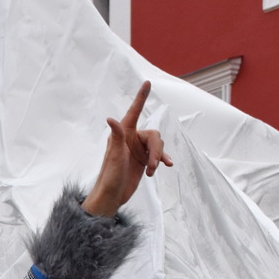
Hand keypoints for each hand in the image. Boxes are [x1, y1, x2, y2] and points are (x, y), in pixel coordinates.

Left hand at [83, 80, 171, 216]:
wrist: (112, 195)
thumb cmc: (110, 176)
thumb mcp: (114, 155)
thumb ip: (116, 136)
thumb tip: (110, 119)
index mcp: (123, 134)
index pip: (134, 112)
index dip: (141, 97)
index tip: (147, 82)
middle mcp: (131, 139)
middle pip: (154, 136)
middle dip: (156, 150)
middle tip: (152, 166)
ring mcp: (138, 150)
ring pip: (158, 146)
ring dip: (158, 158)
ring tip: (152, 171)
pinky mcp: (144, 160)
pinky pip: (159, 155)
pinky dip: (163, 159)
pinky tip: (168, 165)